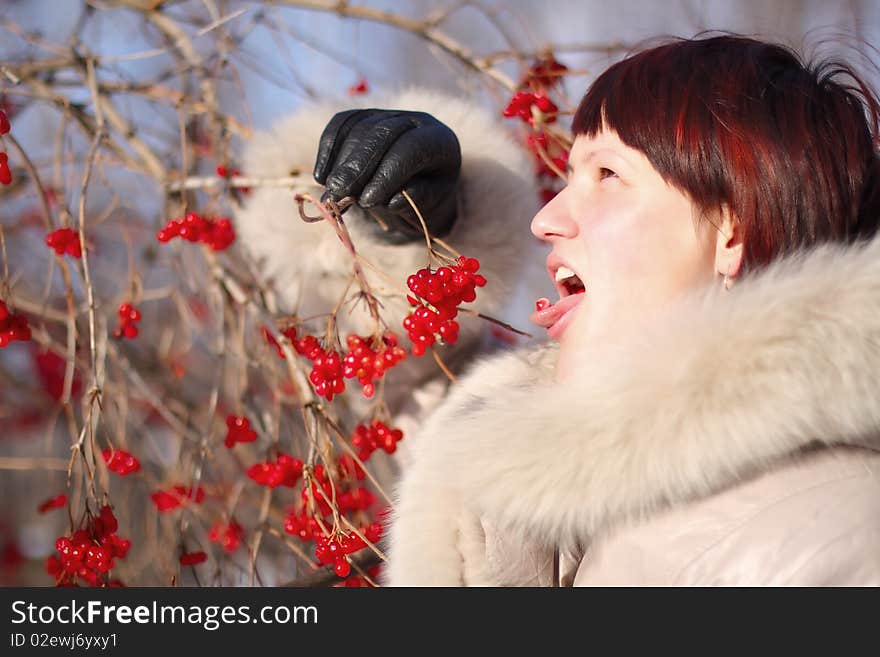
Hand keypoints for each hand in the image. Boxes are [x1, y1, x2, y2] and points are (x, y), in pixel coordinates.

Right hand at [314, 109, 460, 242]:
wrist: (421, 182)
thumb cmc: (427, 198)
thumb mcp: (431, 205)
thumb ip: (416, 200)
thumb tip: (392, 200)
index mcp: (440, 141)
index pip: (410, 149)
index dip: (386, 174)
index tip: (366, 201)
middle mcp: (415, 120)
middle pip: (380, 133)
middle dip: (356, 165)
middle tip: (338, 193)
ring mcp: (389, 114)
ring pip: (358, 128)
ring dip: (340, 162)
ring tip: (331, 192)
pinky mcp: (366, 116)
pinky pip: (342, 123)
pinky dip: (328, 148)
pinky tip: (321, 176)